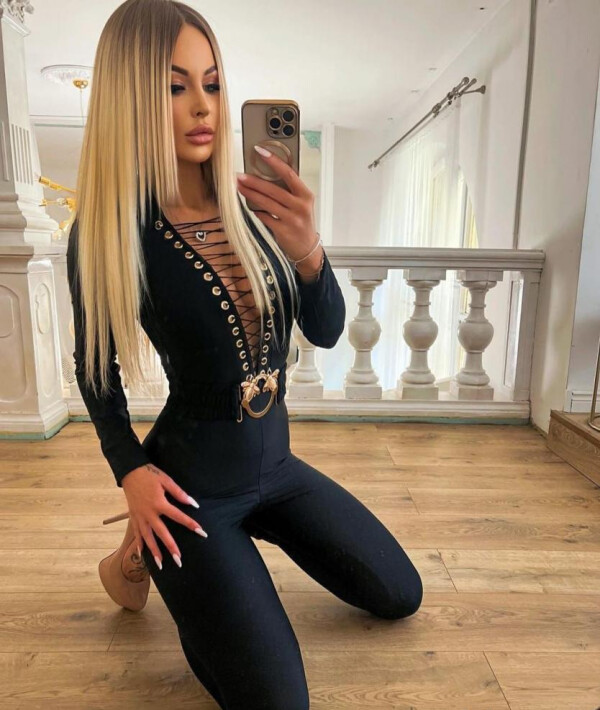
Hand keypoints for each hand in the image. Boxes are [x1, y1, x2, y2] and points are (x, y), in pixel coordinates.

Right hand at [121, 463, 206, 568]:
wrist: (130, 472)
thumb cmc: (150, 475)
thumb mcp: (166, 481)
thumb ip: (179, 493)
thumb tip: (193, 503)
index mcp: (159, 503)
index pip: (178, 516)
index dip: (190, 524)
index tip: (201, 532)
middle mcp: (149, 513)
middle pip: (162, 533)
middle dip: (171, 548)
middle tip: (179, 560)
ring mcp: (139, 517)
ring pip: (147, 538)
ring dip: (154, 552)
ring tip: (160, 565)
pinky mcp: (133, 517)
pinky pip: (136, 534)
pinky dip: (139, 544)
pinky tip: (143, 554)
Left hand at [236, 146, 321, 268]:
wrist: (307, 248)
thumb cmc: (301, 222)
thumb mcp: (301, 204)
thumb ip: (289, 191)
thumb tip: (265, 175)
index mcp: (305, 195)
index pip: (289, 173)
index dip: (274, 161)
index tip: (260, 151)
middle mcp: (300, 206)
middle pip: (273, 189)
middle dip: (254, 181)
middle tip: (240, 175)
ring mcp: (292, 219)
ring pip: (267, 203)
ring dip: (251, 194)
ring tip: (239, 187)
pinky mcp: (283, 231)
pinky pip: (265, 218)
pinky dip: (256, 211)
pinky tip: (250, 207)